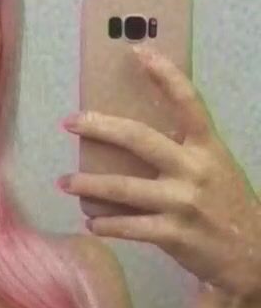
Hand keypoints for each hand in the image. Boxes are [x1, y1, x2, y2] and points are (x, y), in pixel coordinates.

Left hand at [59, 45, 260, 302]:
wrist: (250, 255)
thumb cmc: (225, 205)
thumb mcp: (215, 168)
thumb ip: (184, 150)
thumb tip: (129, 134)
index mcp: (207, 147)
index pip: (187, 102)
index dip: (165, 75)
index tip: (138, 51)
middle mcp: (195, 169)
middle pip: (139, 139)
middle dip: (100, 127)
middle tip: (70, 121)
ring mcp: (183, 203)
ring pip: (124, 188)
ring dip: (88, 184)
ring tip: (64, 182)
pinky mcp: (173, 234)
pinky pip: (129, 226)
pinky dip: (106, 224)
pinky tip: (91, 222)